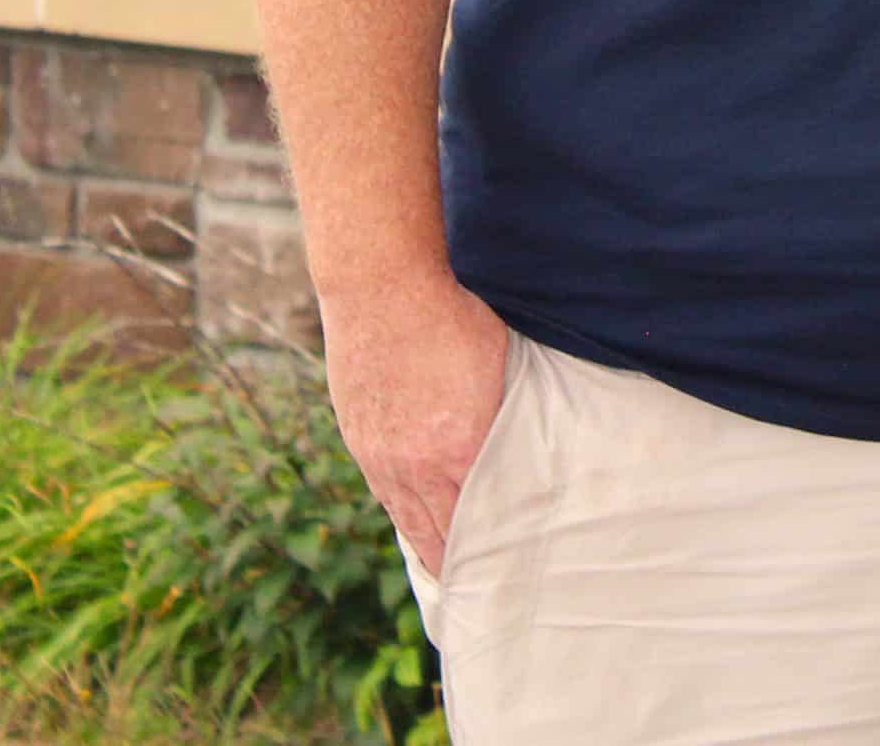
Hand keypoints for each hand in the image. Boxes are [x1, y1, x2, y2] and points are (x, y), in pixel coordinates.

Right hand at [319, 274, 511, 575]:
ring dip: (429, 543)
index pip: (481, 518)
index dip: (492, 547)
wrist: (384, 291)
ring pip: (409, 519)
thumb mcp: (497, 367)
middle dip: (461, 561)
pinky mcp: (360, 441)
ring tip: (449, 568)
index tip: (508, 570)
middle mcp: (416, 463)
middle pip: (441, 532)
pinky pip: (385, 495)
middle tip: (481, 587)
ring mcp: (382, 456)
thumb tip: (518, 445)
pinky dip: (403, 514)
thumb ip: (504, 416)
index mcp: (459, 446)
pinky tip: (415, 524)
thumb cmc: (453, 319)